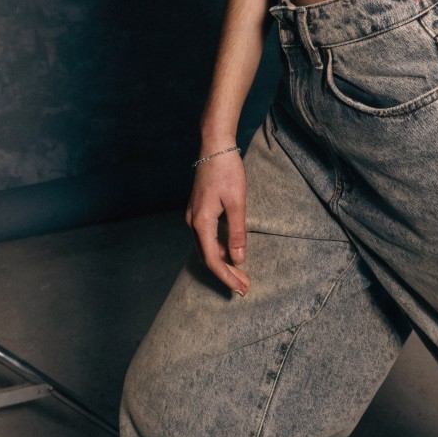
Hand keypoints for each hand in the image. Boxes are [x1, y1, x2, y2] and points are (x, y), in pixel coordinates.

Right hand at [186, 149, 248, 294]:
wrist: (214, 147)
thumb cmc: (227, 171)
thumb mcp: (237, 202)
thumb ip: (236, 232)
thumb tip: (239, 259)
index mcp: (201, 222)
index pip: (213, 260)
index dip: (227, 277)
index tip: (240, 289)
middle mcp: (193, 222)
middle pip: (208, 257)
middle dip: (226, 273)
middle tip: (244, 287)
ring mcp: (194, 216)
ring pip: (206, 248)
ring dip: (223, 262)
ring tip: (240, 274)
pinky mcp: (199, 211)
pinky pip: (206, 238)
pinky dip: (218, 249)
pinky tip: (231, 252)